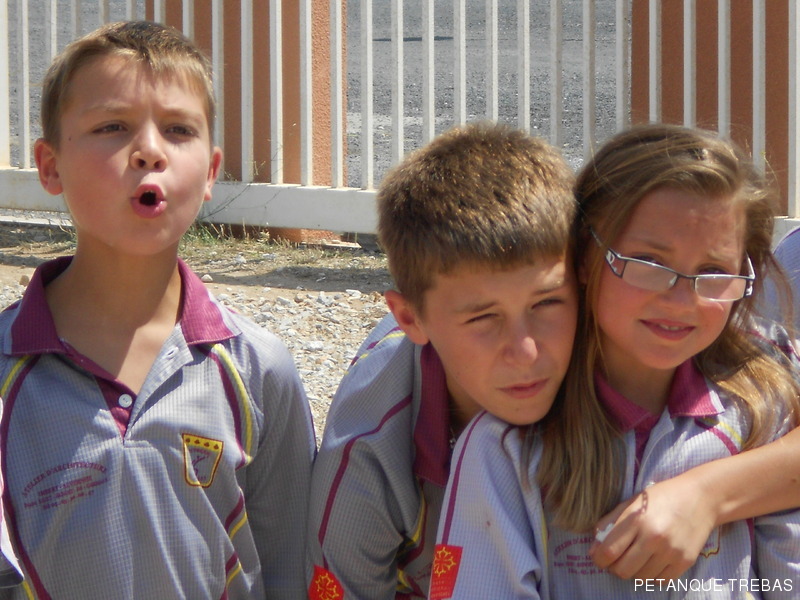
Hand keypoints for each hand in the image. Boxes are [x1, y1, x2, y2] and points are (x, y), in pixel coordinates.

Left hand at [588, 477, 715, 579]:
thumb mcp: (631, 502)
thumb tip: (595, 547)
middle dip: (613, 567)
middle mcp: (654, 538)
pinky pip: (659, 581)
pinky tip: (650, 562)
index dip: (598, 559)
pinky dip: (650, 575)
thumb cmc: (661, 497)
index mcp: (637, 520)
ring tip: (635, 557)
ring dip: (633, 571)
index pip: (609, 551)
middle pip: (623, 570)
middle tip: (616, 559)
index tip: (598, 557)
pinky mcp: (685, 562)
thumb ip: (610, 523)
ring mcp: (671, 552)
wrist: (700, 498)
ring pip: (640, 578)